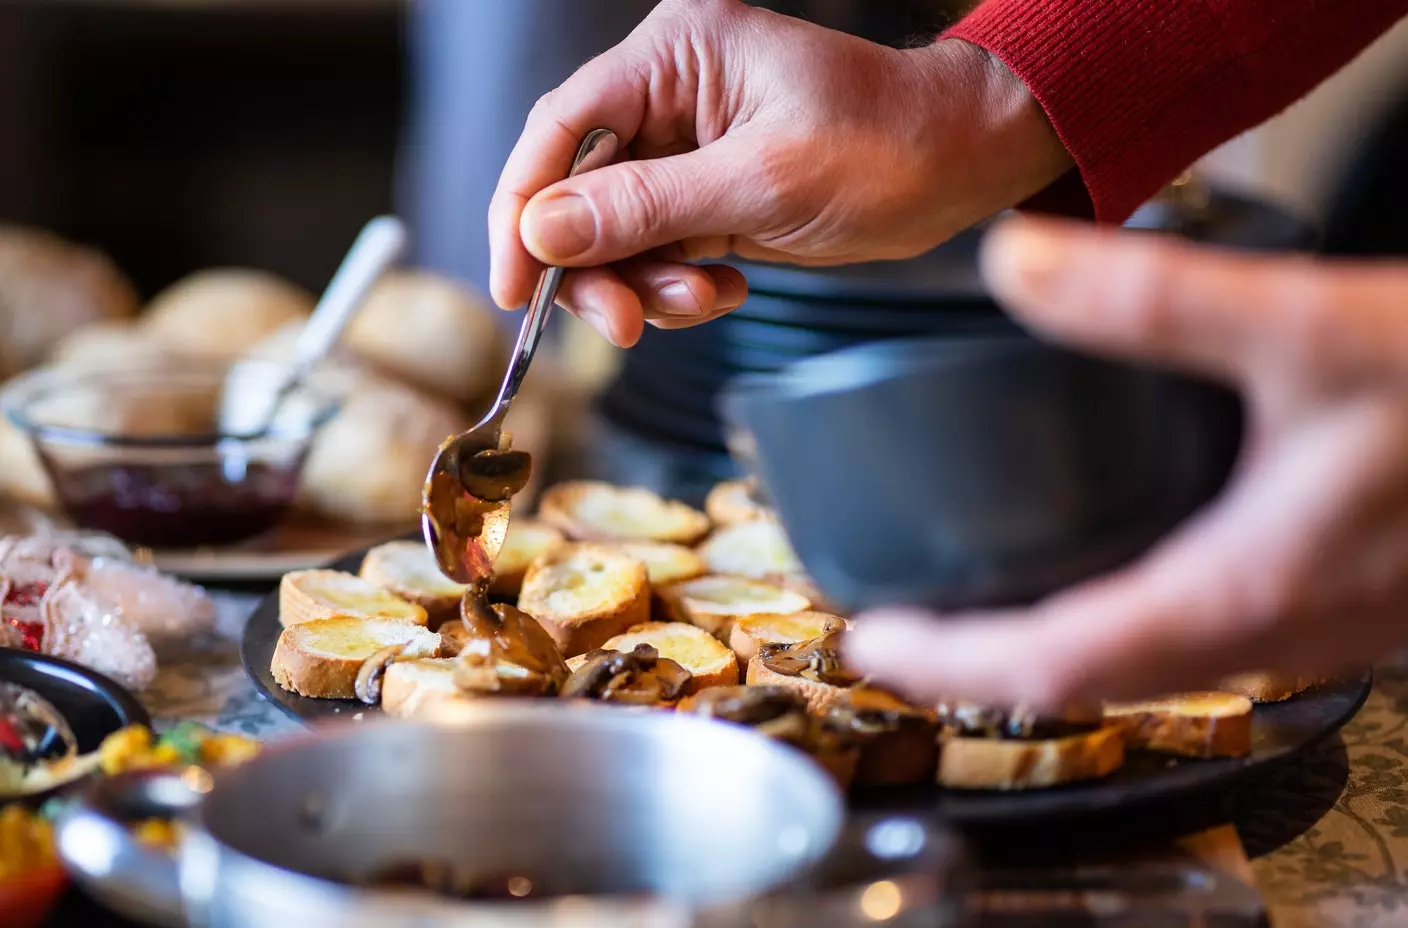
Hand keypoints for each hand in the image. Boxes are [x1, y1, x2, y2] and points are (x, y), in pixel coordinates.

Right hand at [488, 0, 1068, 346]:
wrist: (961, 166)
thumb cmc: (885, 147)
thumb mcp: (761, 183)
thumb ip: (646, 208)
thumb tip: (542, 232)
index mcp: (675, 55)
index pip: (561, 128)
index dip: (524, 208)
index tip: (513, 285)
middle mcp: (668, 94)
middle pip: (577, 190)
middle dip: (595, 266)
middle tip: (623, 326)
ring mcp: (684, 146)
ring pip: (613, 233)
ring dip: (643, 284)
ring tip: (703, 299)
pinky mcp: (705, 192)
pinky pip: (655, 250)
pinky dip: (674, 286)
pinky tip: (722, 290)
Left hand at [847, 215, 1407, 704]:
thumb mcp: (1316, 331)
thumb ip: (1158, 303)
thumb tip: (1018, 267)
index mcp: (1246, 595)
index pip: (1050, 669)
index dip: (945, 664)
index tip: (870, 643)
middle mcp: (1273, 635)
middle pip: (1086, 681)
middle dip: (979, 660)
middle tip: (901, 626)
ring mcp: (1311, 629)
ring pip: (1148, 665)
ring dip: (1051, 639)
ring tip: (977, 598)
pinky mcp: (1338, 599)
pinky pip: (1203, 634)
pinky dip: (1125, 614)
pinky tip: (1109, 561)